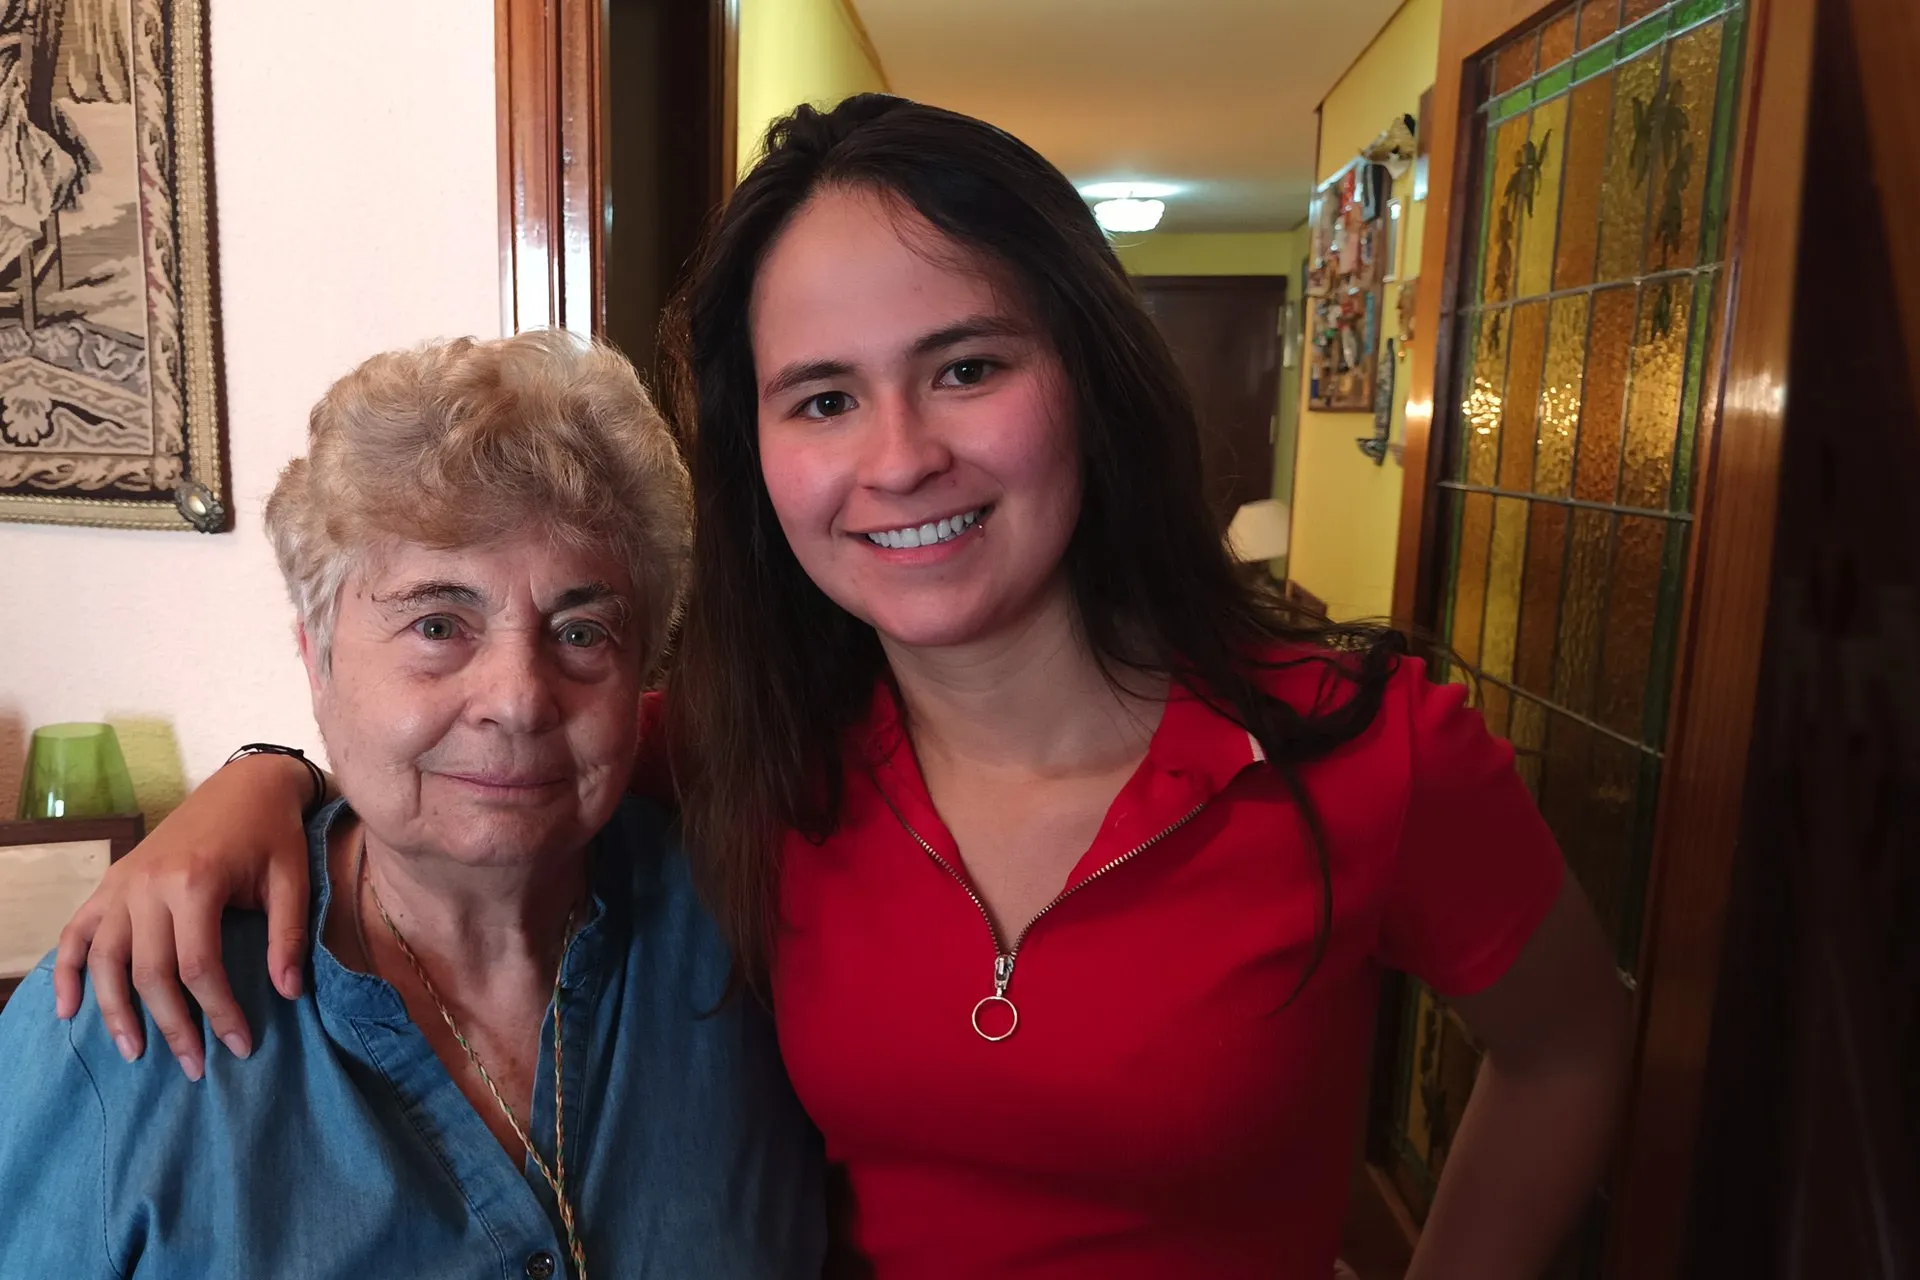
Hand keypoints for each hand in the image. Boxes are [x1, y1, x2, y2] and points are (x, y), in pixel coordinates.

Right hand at [51, 752, 317, 1079]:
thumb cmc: (273, 832)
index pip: (199, 967)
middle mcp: (148, 885)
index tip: (240, 1046)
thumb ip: (287, 935)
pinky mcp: (111, 882)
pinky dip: (68, 972)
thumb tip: (288, 993)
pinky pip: (77, 932)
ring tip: (135, 1054)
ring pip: (105, 961)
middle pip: (149, 973)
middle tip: (194, 1069)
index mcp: (195, 882)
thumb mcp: (293, 878)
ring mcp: (122, 884)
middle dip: (171, 1026)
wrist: (244, 783)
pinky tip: (69, 1011)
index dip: (218, 1012)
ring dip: (115, 1012)